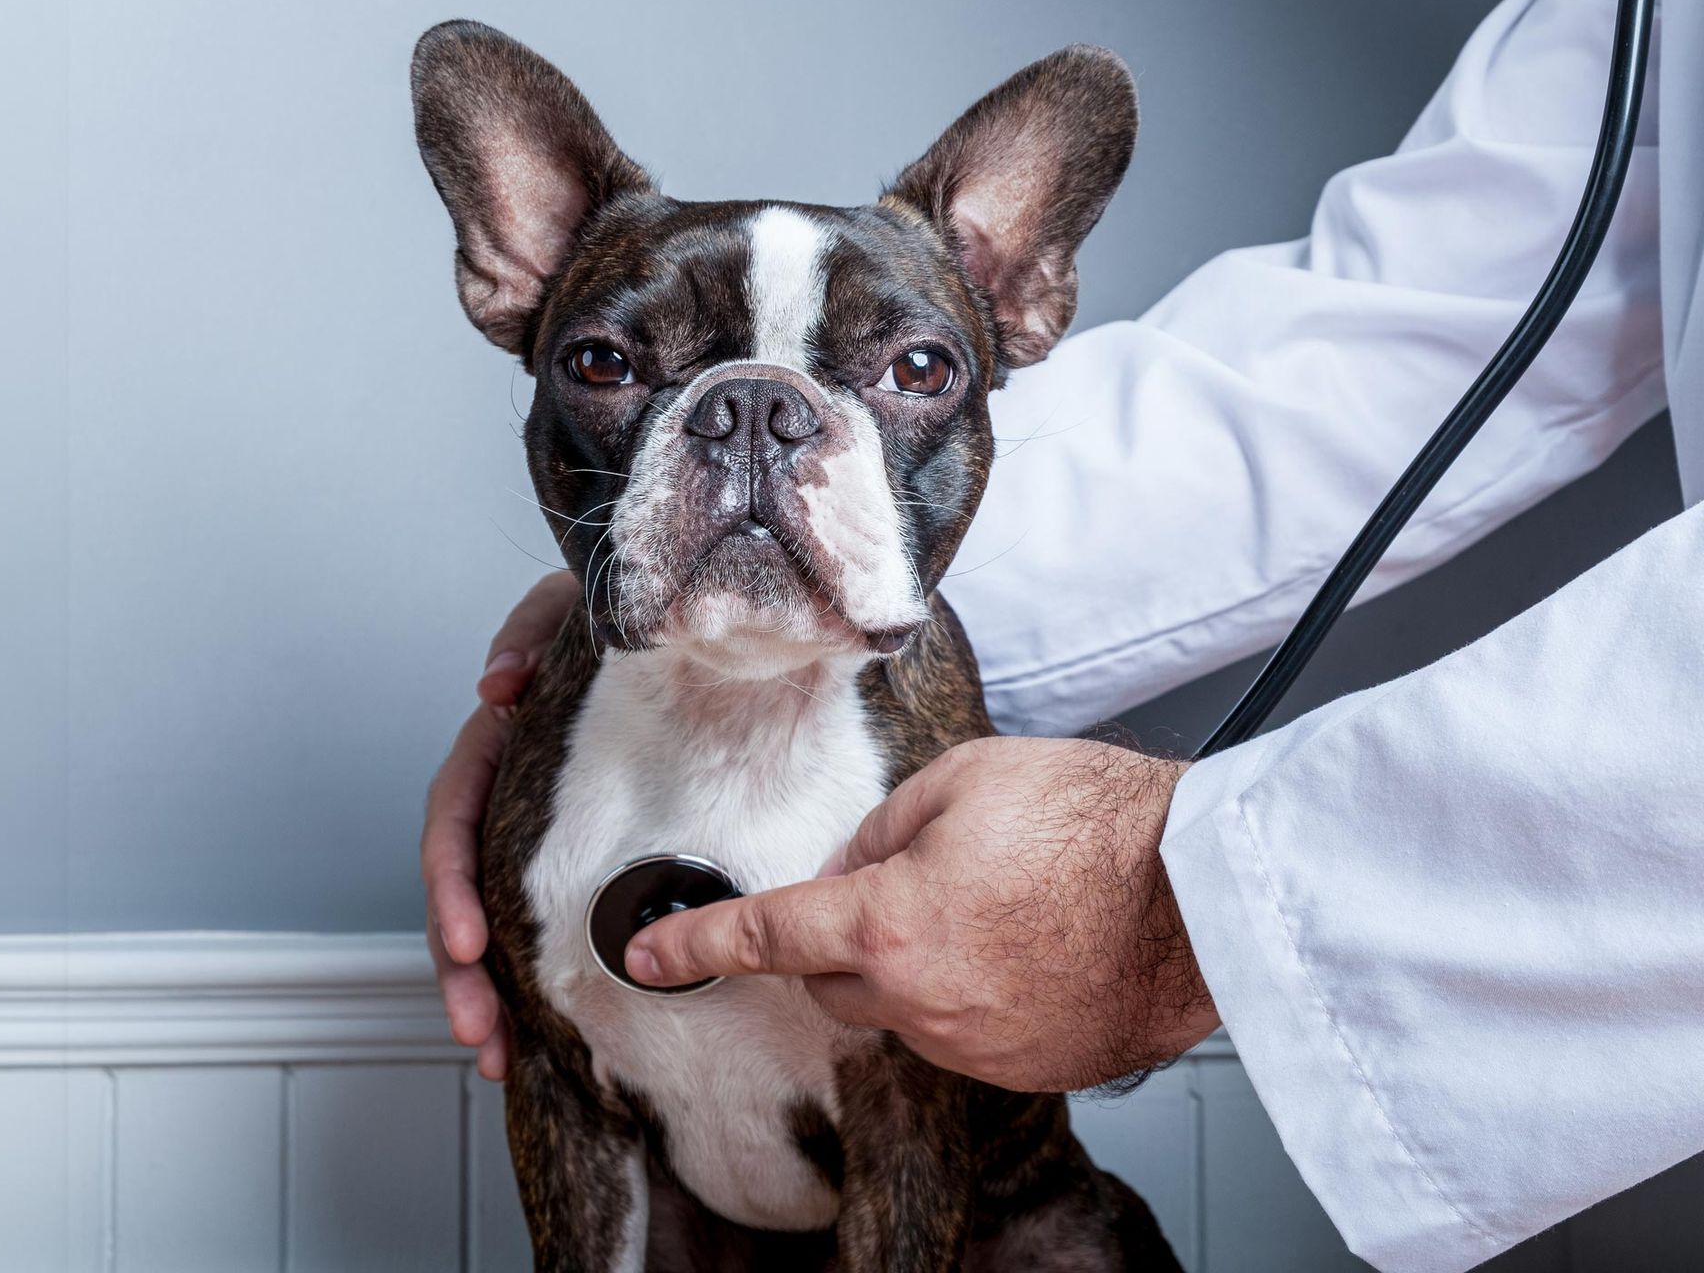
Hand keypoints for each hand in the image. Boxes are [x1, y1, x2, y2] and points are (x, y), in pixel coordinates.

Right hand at [423, 571, 579, 1079]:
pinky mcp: (571, 861)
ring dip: (479, 992)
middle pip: (459, 890)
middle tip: (478, 1027)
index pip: (454, 815)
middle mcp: (504, 793)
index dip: (451, 882)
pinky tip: (529, 1034)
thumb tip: (498, 687)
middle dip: (458, 967)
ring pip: (487, 920)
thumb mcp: (573, 610)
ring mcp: (532, 832)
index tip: (472, 942)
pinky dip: (525, 982)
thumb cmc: (625, 620)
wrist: (692, 632)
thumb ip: (531, 631)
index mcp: (497, 742)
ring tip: (492, 1051)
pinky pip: (535, 925)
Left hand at [623, 737, 1219, 1091]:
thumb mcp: (964, 780)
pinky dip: (973, 995)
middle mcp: (921, 1001)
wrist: (1202, 893)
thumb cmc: (1099, 826)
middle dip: (844, 937)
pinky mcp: (1024, 1068)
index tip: (648, 952)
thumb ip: (881, 829)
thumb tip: (851, 866)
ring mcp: (974, 1046)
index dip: (695, 942)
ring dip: (917, 964)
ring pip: (902, 1007)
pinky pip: (964, 1032)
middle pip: (833, 981)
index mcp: (889, 924)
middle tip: (911, 881)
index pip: (765, 935)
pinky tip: (1026, 947)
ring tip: (997, 906)